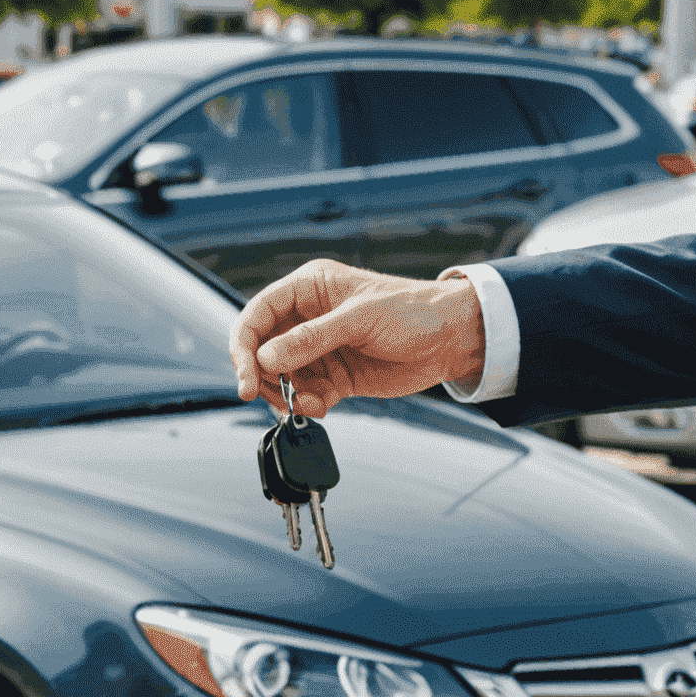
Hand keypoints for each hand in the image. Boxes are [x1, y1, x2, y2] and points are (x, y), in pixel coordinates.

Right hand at [229, 259, 485, 417]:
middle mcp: (309, 318)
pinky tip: (322, 407)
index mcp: (309, 289)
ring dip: (286, 395)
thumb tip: (266, 358)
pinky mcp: (336, 376)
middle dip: (263, 376)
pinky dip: (307, 405)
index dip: (243, 345)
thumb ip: (311, 339)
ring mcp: (321, 349)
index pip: (258, 315)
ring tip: (308, 403)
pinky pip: (306, 394)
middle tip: (272, 396)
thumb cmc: (412, 311)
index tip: (246, 376)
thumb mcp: (359, 320)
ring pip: (281, 377)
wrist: (451, 339)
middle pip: (262, 350)